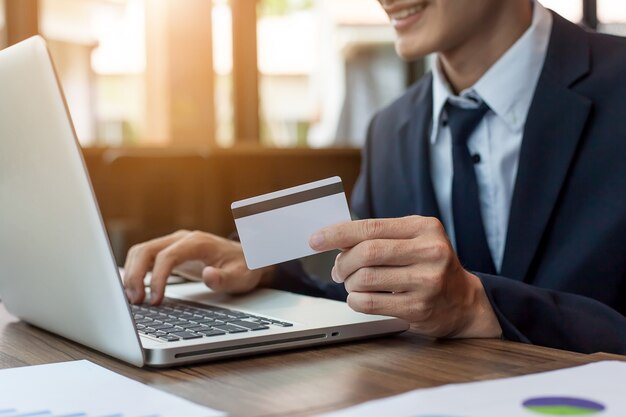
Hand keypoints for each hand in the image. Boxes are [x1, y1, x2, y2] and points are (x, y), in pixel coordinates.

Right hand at [123, 230, 275, 304]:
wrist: (247, 259)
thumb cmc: (244, 268)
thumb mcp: (241, 277)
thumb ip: (225, 278)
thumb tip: (207, 276)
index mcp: (198, 243)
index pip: (168, 256)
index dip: (158, 278)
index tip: (156, 300)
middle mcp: (182, 239)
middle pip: (146, 250)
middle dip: (136, 275)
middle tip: (135, 302)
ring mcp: (174, 244)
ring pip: (141, 252)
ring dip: (132, 274)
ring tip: (133, 299)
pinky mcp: (170, 252)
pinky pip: (145, 258)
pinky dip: (136, 272)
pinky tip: (135, 290)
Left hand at [309, 216, 501, 338]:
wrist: (464, 301)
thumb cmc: (429, 266)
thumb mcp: (413, 240)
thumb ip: (380, 237)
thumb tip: (335, 240)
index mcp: (424, 227)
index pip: (371, 227)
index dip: (337, 233)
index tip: (316, 239)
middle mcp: (430, 251)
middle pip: (366, 252)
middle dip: (343, 262)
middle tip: (338, 270)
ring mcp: (427, 281)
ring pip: (365, 279)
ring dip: (349, 283)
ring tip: (353, 284)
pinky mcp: (420, 307)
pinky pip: (370, 303)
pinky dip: (355, 301)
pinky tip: (360, 298)